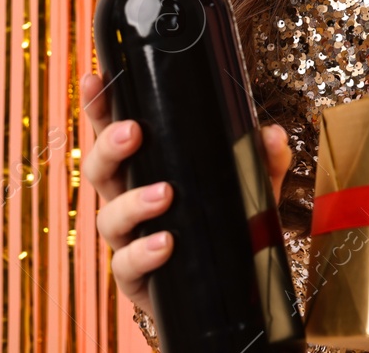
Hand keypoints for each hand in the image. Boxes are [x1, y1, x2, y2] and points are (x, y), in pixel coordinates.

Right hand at [79, 72, 293, 318]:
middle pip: (100, 168)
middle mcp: (128, 199)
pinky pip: (126, 265)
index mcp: (147, 167)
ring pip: (109, 216)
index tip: (96, 77)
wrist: (227, 290)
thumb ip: (263, 159)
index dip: (101, 105)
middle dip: (109, 146)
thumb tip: (272, 135)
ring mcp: (128, 239)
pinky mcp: (135, 278)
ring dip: (133, 202)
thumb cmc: (226, 225)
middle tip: (133, 132)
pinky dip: (143, 253)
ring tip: (165, 194)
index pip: (116, 131)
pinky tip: (165, 244)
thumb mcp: (250, 187)